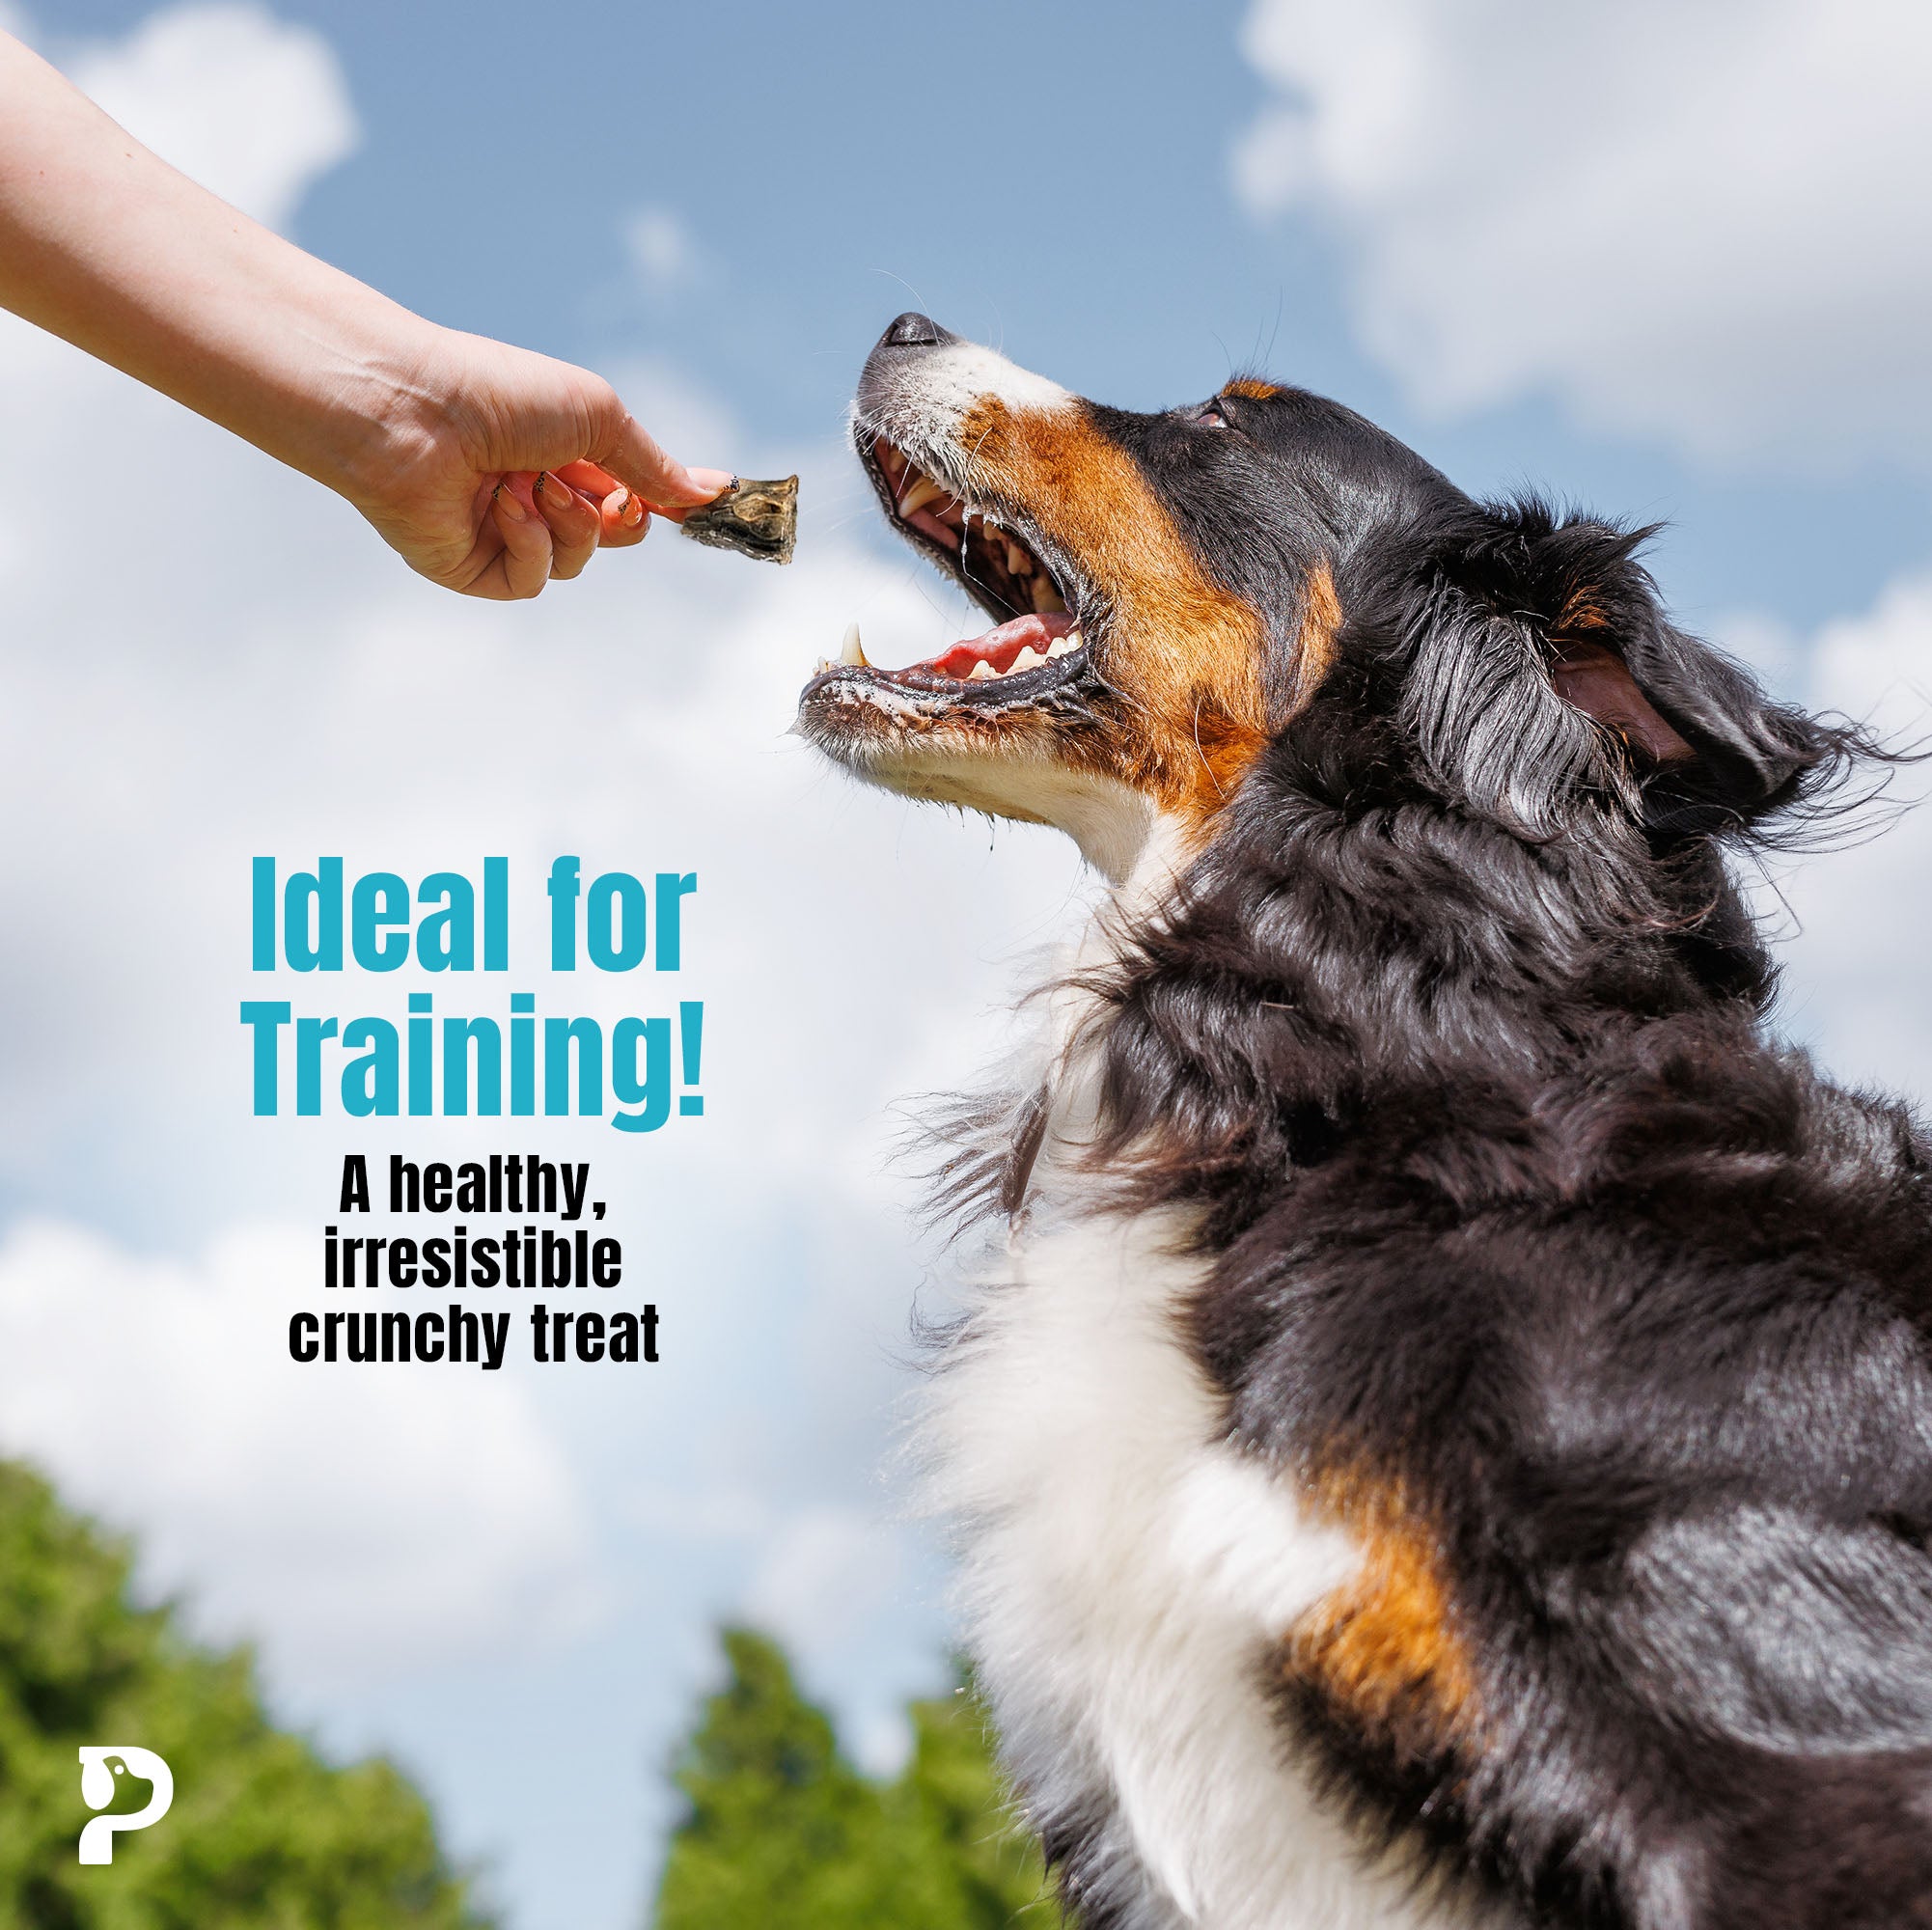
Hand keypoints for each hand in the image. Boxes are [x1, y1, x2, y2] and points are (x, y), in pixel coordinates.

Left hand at [347, 328, 734, 599]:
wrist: (412, 412)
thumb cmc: (499, 395)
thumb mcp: (598, 416)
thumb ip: (652, 463)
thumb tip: (710, 491)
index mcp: (559, 448)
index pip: (627, 489)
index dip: (661, 500)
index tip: (701, 504)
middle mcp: (532, 491)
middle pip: (610, 534)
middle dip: (618, 518)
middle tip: (608, 495)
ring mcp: (502, 532)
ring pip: (575, 561)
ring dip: (568, 524)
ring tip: (531, 483)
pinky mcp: (472, 567)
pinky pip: (532, 580)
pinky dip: (530, 544)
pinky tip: (503, 507)